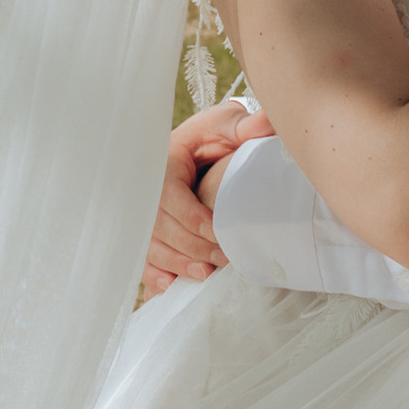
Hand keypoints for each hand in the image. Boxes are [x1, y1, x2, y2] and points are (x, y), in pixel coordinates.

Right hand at [142, 94, 263, 296]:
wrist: (198, 145)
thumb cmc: (212, 136)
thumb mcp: (226, 124)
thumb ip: (244, 126)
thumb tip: (266, 122)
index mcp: (161, 163)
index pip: (168, 195)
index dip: (190, 218)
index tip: (217, 232)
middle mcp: (146, 190)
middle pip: (157, 226)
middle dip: (190, 247)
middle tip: (222, 260)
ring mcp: (141, 213)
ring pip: (149, 245)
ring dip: (175, 263)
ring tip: (204, 275)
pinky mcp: (145, 232)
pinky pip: (142, 257)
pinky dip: (154, 274)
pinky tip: (170, 286)